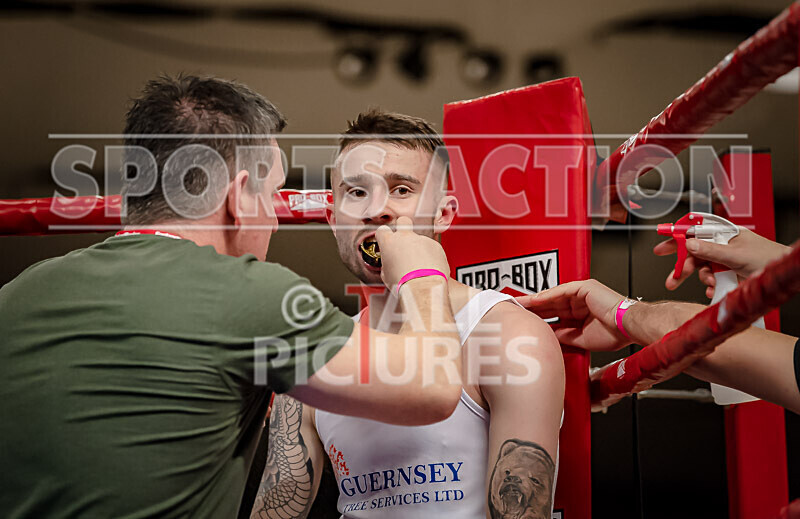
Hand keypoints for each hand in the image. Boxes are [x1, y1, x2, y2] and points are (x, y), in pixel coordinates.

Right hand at [375, 216, 449, 288]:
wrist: (423, 287)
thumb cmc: (403, 283)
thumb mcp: (386, 274)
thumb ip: (387, 262)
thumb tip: (390, 263)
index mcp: (389, 242)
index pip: (382, 230)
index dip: (384, 236)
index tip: (386, 240)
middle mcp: (405, 236)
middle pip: (403, 221)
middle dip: (403, 227)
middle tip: (403, 239)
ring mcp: (422, 239)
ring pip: (419, 239)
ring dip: (419, 248)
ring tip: (419, 265)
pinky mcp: (435, 245)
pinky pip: (431, 247)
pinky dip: (430, 255)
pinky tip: (428, 267)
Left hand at [515, 280, 629, 351]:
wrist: (629, 327)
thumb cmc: (614, 333)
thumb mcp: (580, 338)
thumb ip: (563, 335)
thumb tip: (547, 336)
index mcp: (580, 314)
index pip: (554, 315)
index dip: (539, 317)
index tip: (524, 321)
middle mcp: (580, 302)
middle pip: (550, 304)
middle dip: (533, 308)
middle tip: (515, 310)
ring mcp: (582, 293)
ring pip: (553, 296)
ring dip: (536, 300)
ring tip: (519, 304)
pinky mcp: (584, 287)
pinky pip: (562, 291)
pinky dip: (548, 295)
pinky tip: (535, 300)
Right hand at [654, 228, 790, 297]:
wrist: (783, 275)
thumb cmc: (768, 258)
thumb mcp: (736, 254)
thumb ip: (710, 250)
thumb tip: (689, 243)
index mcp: (723, 235)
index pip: (694, 233)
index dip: (676, 239)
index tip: (661, 248)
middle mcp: (722, 247)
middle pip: (695, 255)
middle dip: (683, 268)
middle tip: (672, 280)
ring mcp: (725, 262)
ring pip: (703, 270)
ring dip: (703, 279)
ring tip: (710, 284)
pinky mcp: (729, 275)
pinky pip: (712, 281)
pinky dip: (711, 287)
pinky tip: (714, 290)